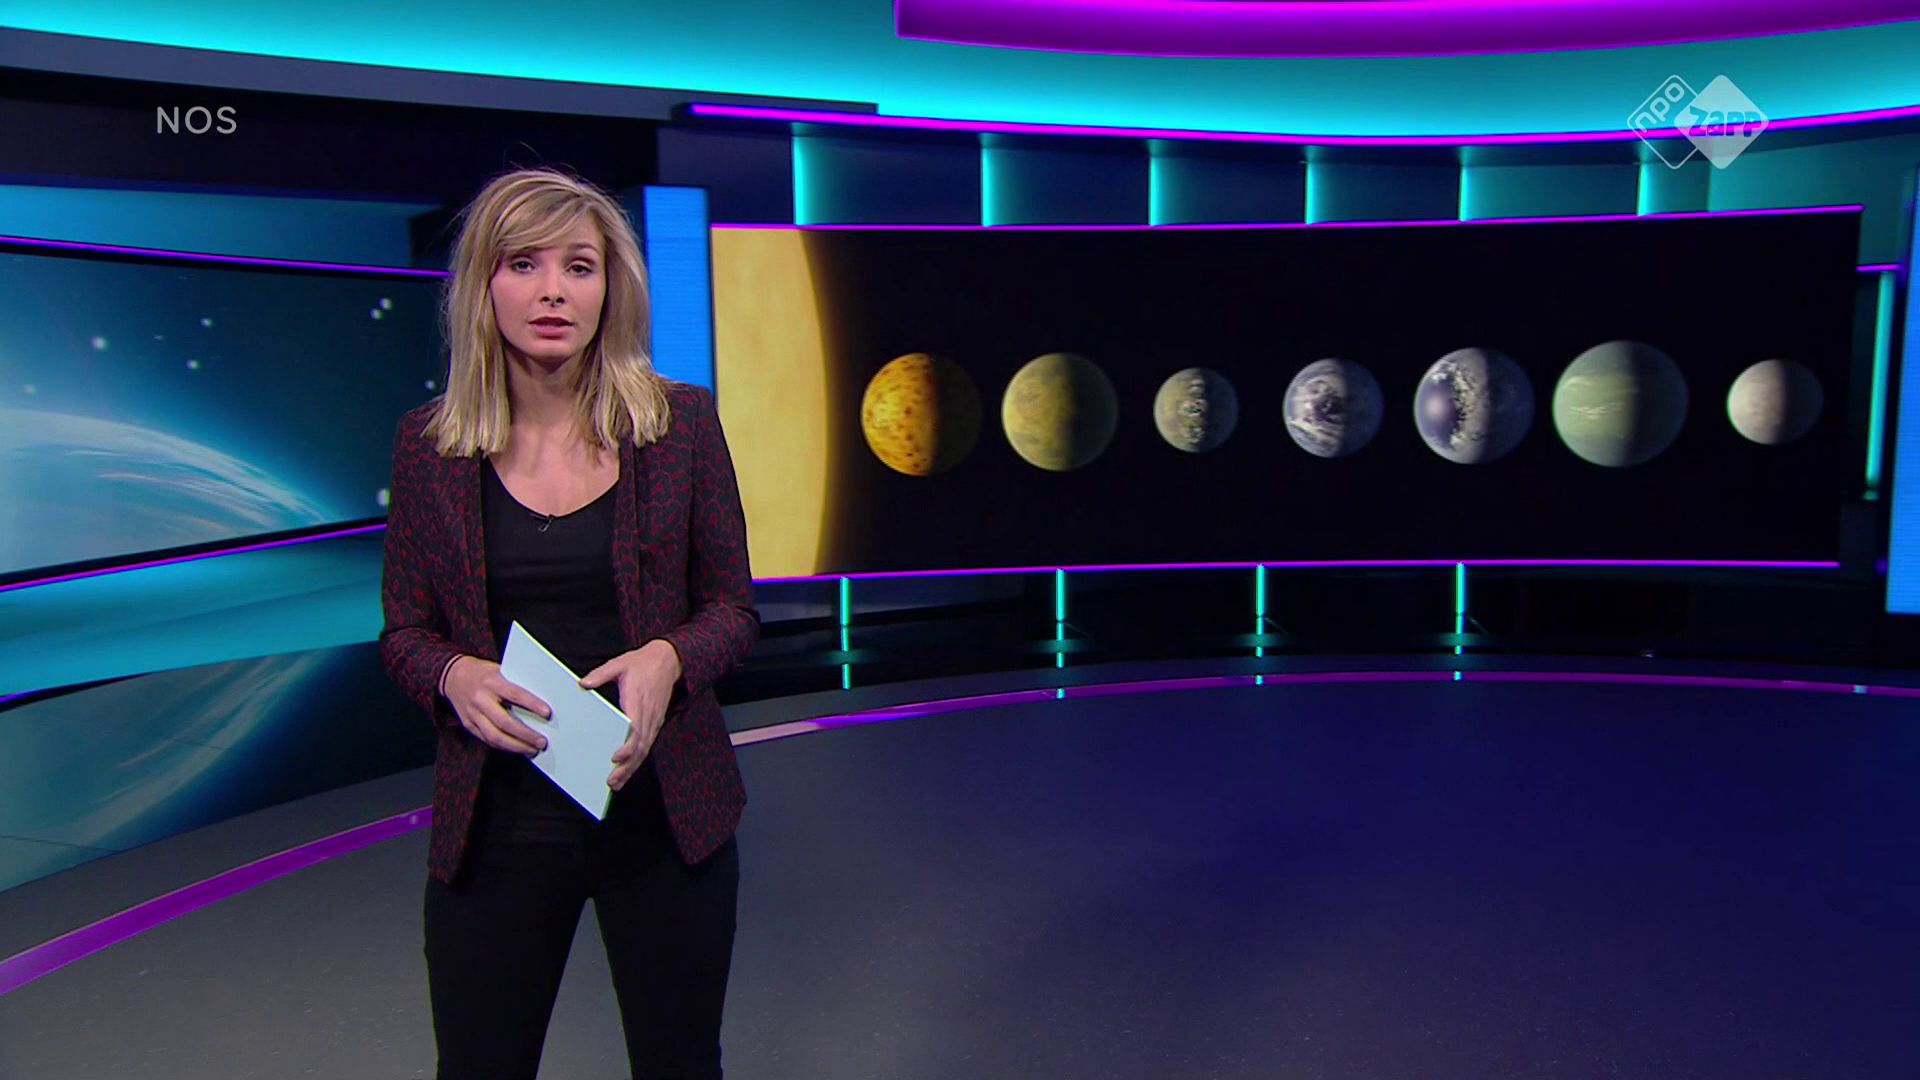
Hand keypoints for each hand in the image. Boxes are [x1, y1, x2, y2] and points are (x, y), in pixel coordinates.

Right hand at [442, 656, 549, 755]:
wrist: (453, 676)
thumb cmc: (483, 673)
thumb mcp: (500, 671)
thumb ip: (516, 685)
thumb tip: (540, 702)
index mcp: (492, 682)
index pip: (515, 694)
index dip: (532, 704)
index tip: (547, 713)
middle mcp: (481, 699)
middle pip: (504, 722)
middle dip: (525, 735)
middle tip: (542, 742)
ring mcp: (473, 714)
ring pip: (494, 736)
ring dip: (516, 746)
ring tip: (532, 750)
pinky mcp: (468, 725)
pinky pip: (487, 740)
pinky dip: (504, 747)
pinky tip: (517, 749)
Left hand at [580, 639, 681, 790]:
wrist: (668, 661)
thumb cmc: (641, 664)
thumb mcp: (619, 663)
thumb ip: (601, 674)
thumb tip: (583, 683)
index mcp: (638, 700)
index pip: (635, 728)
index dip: (627, 746)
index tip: (615, 757)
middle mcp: (648, 714)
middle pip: (639, 746)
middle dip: (626, 766)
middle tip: (611, 781)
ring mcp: (653, 721)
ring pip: (644, 750)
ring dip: (631, 768)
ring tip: (616, 783)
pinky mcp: (655, 723)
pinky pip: (647, 745)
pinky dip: (637, 761)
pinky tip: (627, 771)